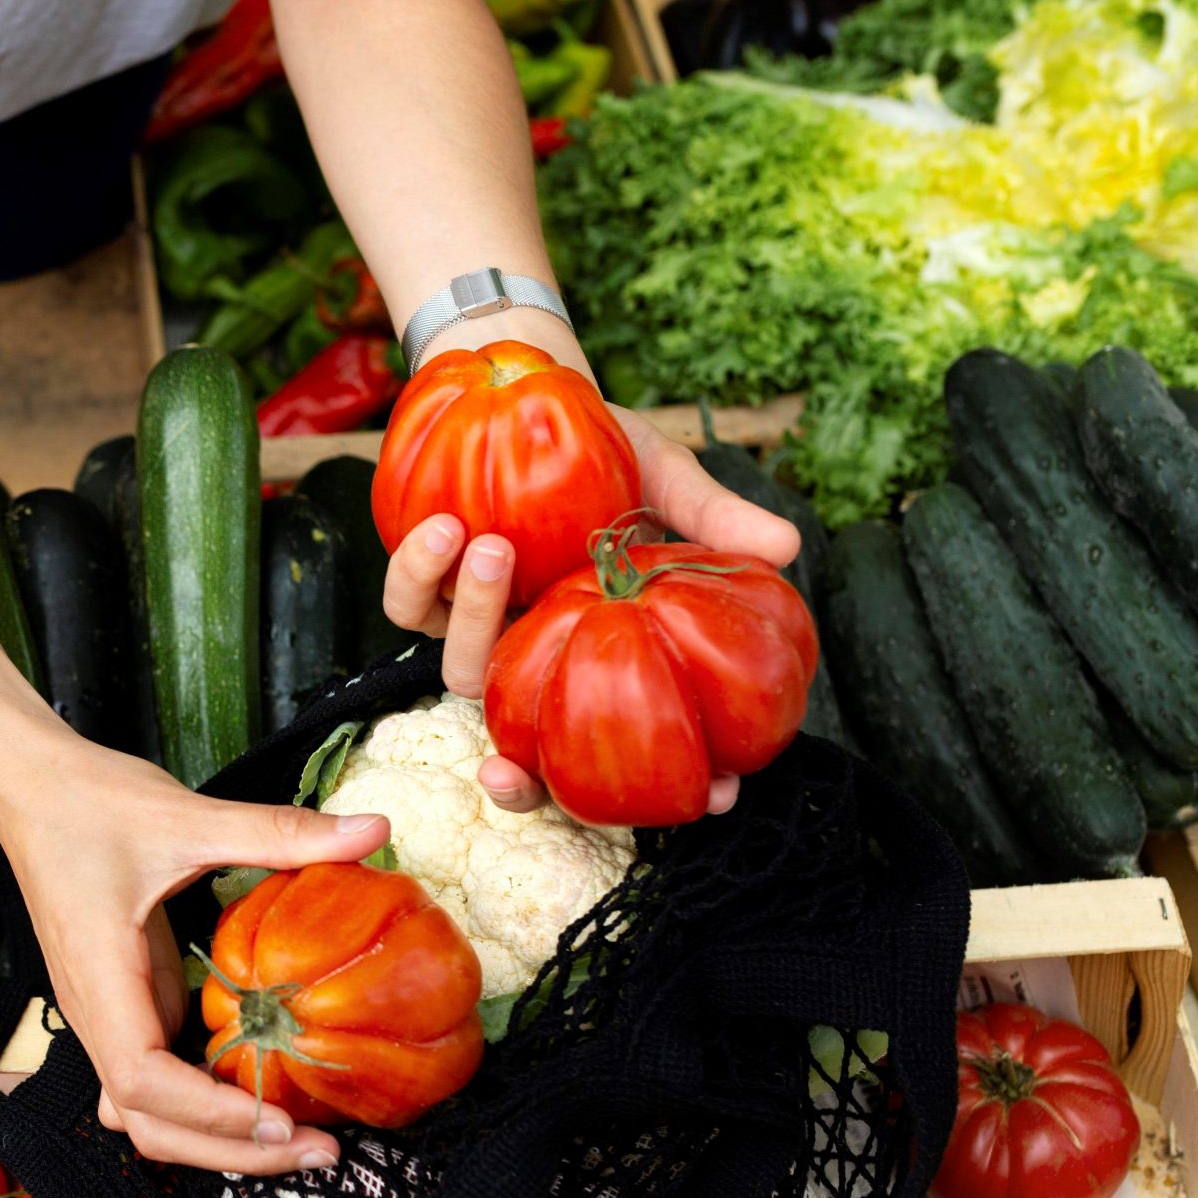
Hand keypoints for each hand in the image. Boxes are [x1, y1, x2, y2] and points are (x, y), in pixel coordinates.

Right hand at [0, 736, 389, 1174]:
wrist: (32, 794)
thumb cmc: (91, 805)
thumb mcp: (188, 816)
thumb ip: (277, 830)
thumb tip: (374, 830)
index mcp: (101, 978)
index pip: (141, 1081)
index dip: (209, 1113)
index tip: (280, 1117)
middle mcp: (97, 1015)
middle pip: (148, 1125)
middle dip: (231, 1152)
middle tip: (321, 1153)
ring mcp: (108, 1019)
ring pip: (148, 1117)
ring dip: (218, 1142)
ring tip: (300, 1142)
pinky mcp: (124, 1009)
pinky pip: (157, 1086)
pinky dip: (204, 1110)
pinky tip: (262, 1098)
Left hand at [381, 403, 800, 811]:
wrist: (530, 398)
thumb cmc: (608, 449)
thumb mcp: (667, 481)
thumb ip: (713, 520)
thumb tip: (789, 546)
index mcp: (600, 649)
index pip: (622, 746)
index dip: (656, 795)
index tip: (714, 798)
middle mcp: (540, 653)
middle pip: (527, 747)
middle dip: (521, 776)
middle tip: (514, 766)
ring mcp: (479, 629)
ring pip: (462, 673)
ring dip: (476, 619)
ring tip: (495, 545)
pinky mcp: (425, 591)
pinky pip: (407, 606)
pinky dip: (418, 572)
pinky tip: (445, 526)